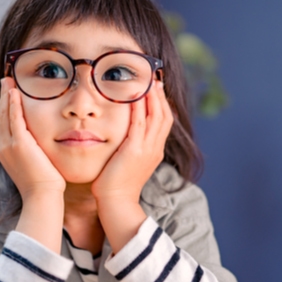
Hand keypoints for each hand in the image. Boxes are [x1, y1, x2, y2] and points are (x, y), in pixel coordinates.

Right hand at [0, 78, 65, 198]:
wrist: (42, 197)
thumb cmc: (45, 185)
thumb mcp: (37, 164)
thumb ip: (35, 151)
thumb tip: (41, 145)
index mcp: (6, 152)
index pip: (4, 124)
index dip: (5, 107)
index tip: (8, 93)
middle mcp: (4, 147)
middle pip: (1, 116)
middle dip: (3, 97)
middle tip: (5, 80)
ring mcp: (9, 146)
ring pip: (5, 115)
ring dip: (6, 96)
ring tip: (8, 81)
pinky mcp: (19, 144)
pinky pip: (14, 119)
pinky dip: (13, 104)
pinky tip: (15, 92)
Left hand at [92, 80, 173, 251]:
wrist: (116, 203)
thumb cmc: (116, 185)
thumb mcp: (127, 163)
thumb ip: (129, 148)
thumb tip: (123, 137)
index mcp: (154, 151)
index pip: (164, 122)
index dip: (162, 104)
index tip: (156, 88)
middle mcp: (155, 148)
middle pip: (165, 115)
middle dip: (161, 95)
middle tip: (156, 78)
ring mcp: (147, 149)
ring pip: (156, 116)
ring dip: (153, 97)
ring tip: (149, 81)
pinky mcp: (135, 151)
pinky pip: (140, 124)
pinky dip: (140, 108)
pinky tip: (135, 96)